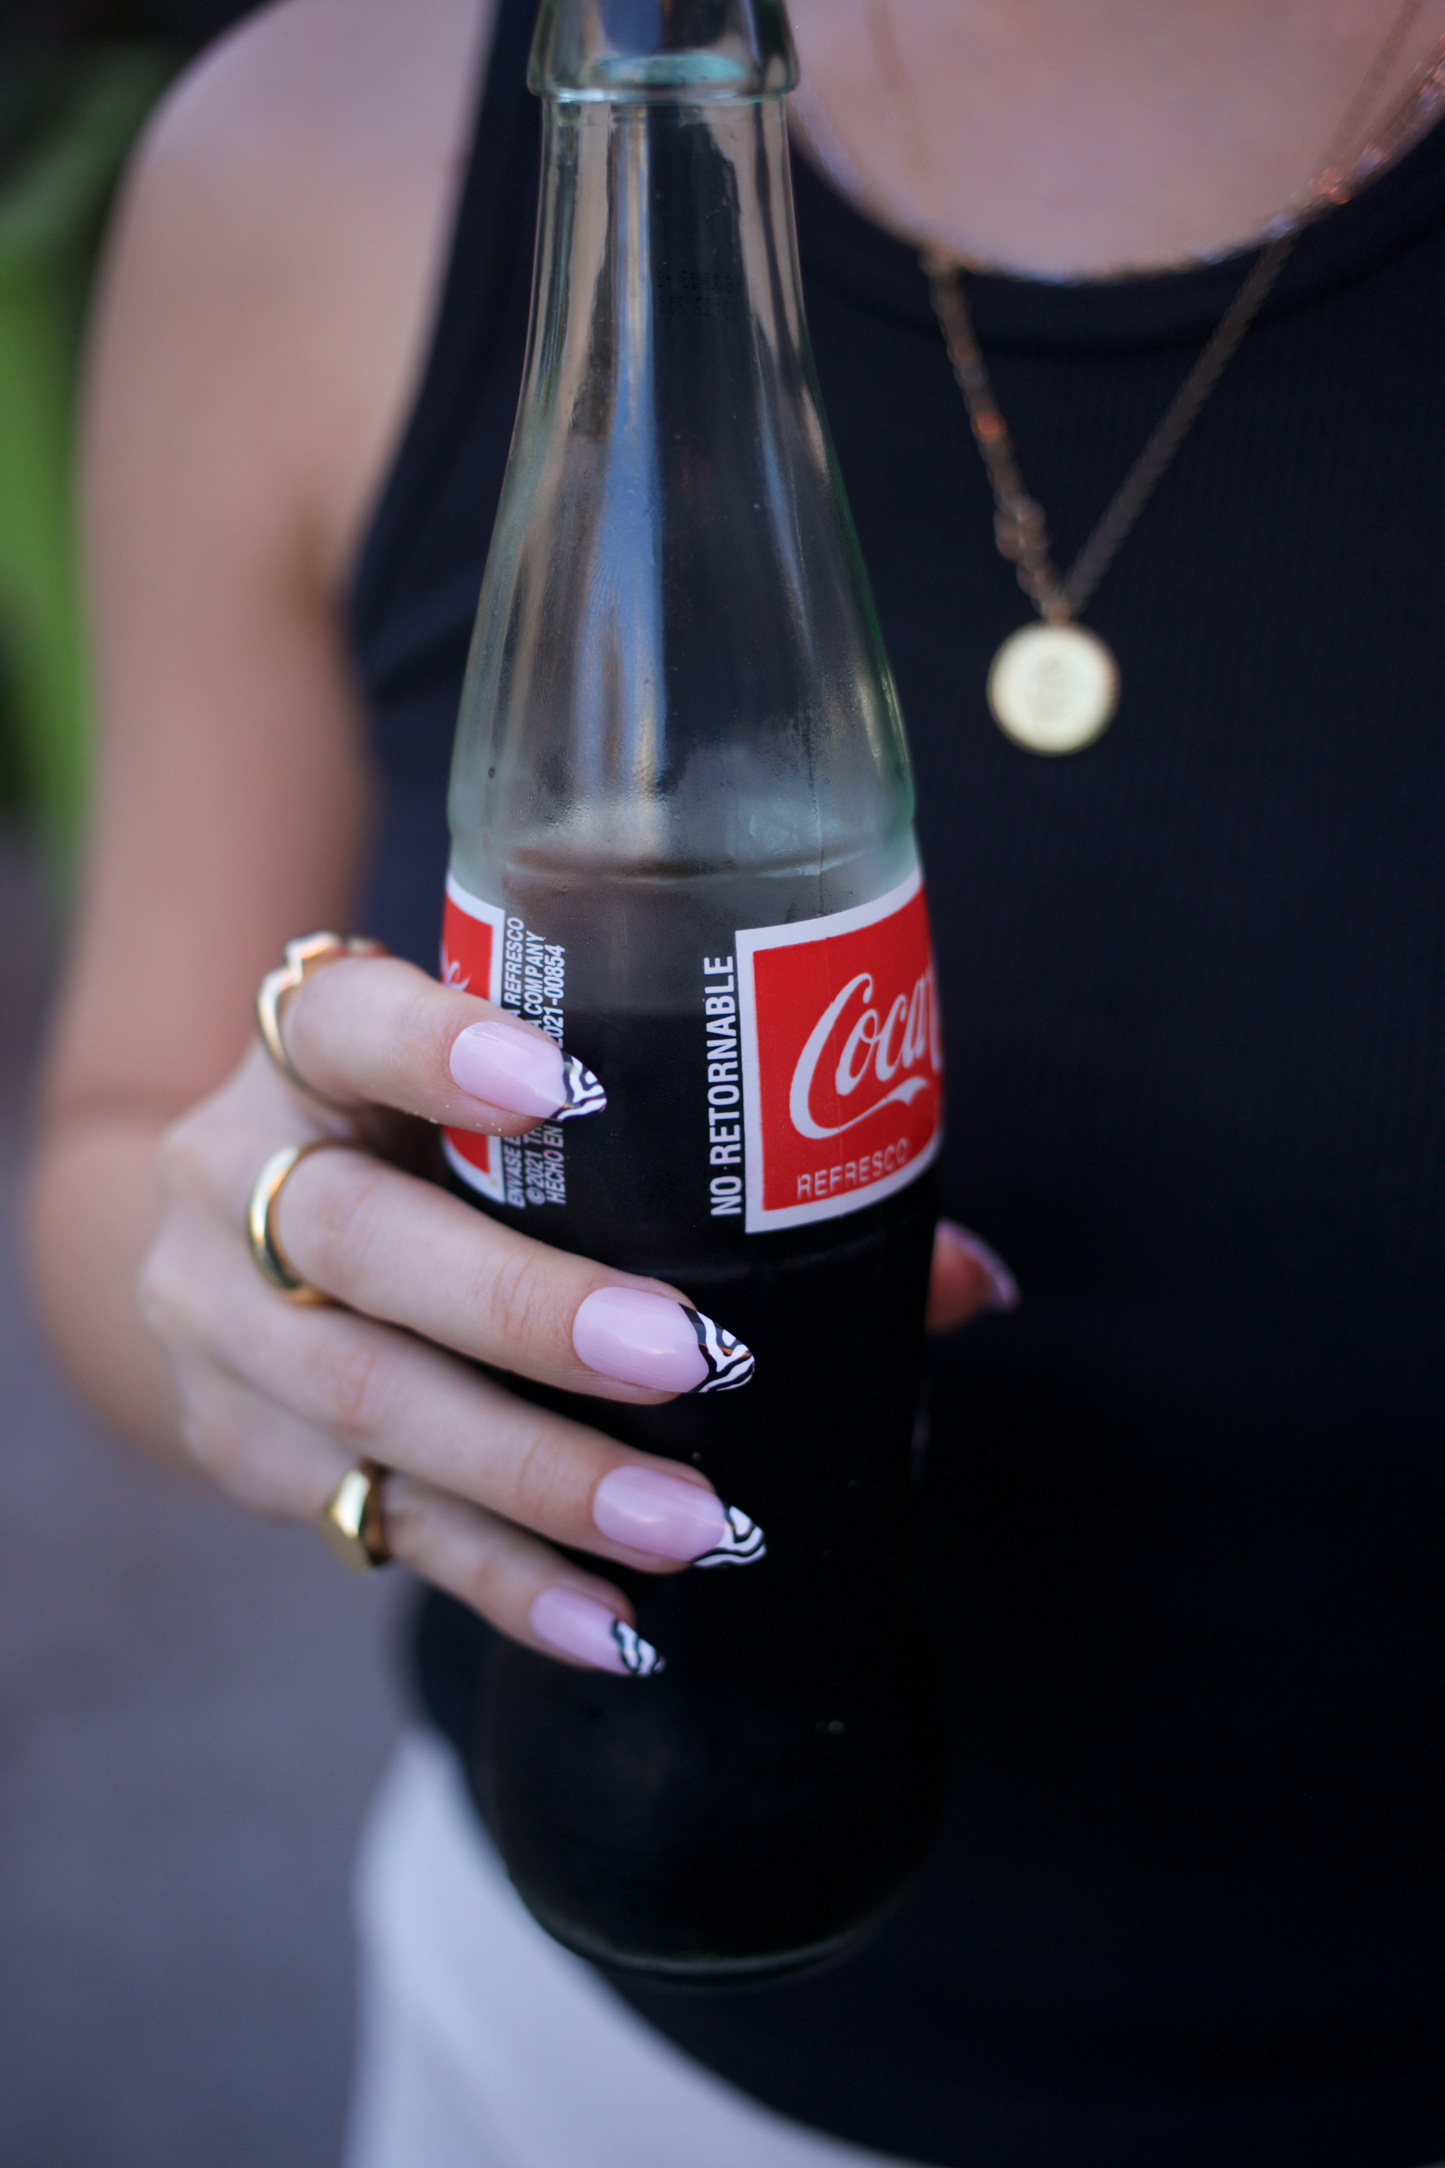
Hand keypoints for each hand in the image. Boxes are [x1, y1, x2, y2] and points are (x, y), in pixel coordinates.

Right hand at [140, 952, 1010, 1672]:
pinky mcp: (242, 1451)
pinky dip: (503, 1579)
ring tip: (688, 1526)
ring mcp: (219, 1324)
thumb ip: (718, 1169)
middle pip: (355, 1238)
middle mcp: (235, 1176)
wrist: (241, 1247)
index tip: (568, 1086)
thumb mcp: (517, 1120)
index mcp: (307, 1057)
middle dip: (524, 1307)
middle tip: (686, 1360)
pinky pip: (375, 1526)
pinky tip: (612, 1625)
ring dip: (538, 1474)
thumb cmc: (435, 1158)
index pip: (343, 1022)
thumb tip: (966, 1279)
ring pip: (366, 1400)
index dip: (437, 1051)